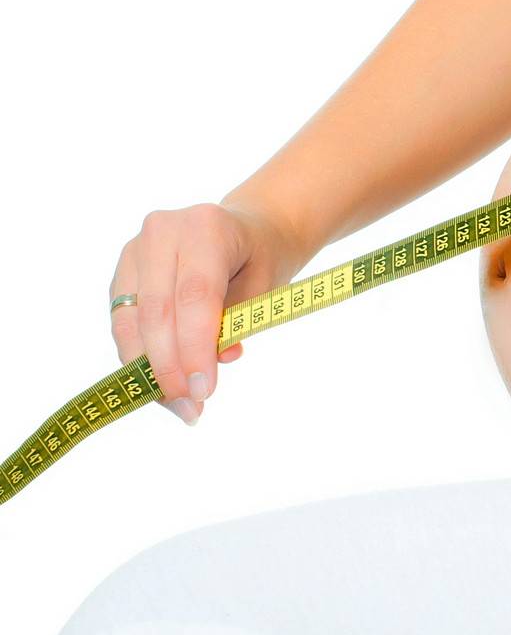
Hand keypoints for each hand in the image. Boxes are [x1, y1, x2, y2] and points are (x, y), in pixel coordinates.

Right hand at [107, 199, 311, 424]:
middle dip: (171, 368)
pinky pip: (124, 324)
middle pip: (157, 312)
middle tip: (191, 408)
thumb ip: (238, 320)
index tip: (204, 391)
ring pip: (131, 323)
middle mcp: (162, 232)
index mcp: (205, 227)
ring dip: (150, 371)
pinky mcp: (121, 273)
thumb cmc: (260, 257)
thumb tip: (217, 360)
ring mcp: (134, 251)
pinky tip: (161, 386)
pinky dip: (140, 358)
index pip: (195, 295)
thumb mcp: (266, 284)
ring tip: (178, 405)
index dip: (195, 348)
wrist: (247, 229)